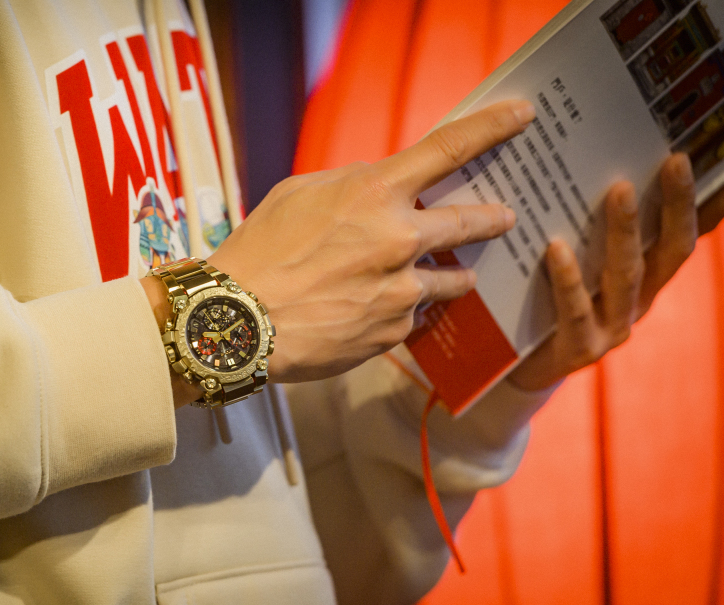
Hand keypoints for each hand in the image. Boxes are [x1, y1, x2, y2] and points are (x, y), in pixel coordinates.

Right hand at [209, 100, 533, 382]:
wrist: (239, 323)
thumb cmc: (260, 253)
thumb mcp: (299, 194)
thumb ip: (350, 183)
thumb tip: (383, 184)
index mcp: (373, 193)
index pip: (448, 149)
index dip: (491, 127)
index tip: (522, 116)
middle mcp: (399, 240)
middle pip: (471, 221)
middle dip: (491, 217)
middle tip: (503, 216)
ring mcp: (401, 291)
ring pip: (452, 280)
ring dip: (451, 275)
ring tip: (442, 278)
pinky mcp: (393, 332)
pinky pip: (414, 317)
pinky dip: (403, 310)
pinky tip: (372, 310)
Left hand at [508, 153, 697, 390]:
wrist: (521, 368)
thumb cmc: (549, 303)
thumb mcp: (580, 267)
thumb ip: (593, 231)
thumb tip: (599, 173)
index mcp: (645, 279)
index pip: (682, 237)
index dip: (699, 205)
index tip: (698, 161)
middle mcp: (638, 302)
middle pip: (669, 252)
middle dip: (676, 206)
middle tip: (674, 162)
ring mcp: (613, 329)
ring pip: (627, 276)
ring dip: (625, 232)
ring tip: (619, 191)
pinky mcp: (580, 349)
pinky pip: (576, 311)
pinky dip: (568, 279)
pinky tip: (556, 248)